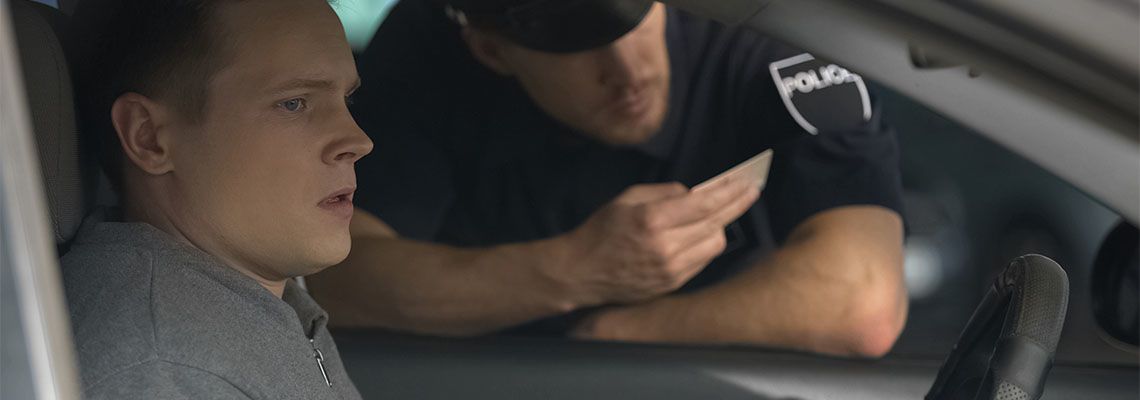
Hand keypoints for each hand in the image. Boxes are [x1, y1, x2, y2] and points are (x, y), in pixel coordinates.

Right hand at [550, 177, 759, 306]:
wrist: (581, 273)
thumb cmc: (600, 232)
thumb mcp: (626, 199)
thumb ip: (663, 193)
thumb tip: (693, 193)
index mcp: (652, 220)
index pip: (704, 203)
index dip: (730, 191)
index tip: (747, 181)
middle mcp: (665, 247)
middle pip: (716, 222)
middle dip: (738, 203)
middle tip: (752, 189)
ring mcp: (670, 269)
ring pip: (714, 243)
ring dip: (721, 225)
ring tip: (722, 211)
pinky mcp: (672, 284)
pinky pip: (703, 261)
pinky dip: (706, 244)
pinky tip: (704, 233)